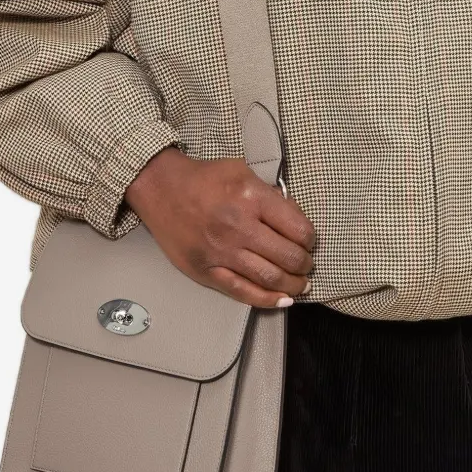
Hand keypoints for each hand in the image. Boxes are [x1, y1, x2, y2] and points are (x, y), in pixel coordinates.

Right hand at [124, 146, 315, 307]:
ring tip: (300, 285)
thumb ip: (271, 195)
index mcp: (251, 198)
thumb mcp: (243, 171)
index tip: (309, 242)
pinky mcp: (205, 270)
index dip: (310, 239)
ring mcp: (221, 251)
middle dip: (304, 264)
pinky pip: (241, 291)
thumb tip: (295, 219)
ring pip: (268, 278)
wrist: (160, 188)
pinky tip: (281, 300)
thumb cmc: (204, 178)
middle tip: (307, 265)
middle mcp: (238, 226)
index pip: (298, 228)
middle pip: (287, 257)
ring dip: (292, 285)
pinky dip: (266, 299)